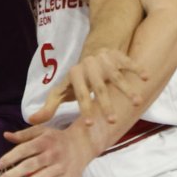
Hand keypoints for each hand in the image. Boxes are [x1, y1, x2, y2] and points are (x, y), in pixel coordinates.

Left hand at [0, 123, 101, 176]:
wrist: (84, 143)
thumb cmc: (57, 138)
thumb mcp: (42, 131)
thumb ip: (23, 134)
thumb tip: (5, 136)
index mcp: (44, 141)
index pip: (24, 149)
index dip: (11, 157)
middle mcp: (52, 154)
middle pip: (31, 164)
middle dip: (16, 173)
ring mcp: (60, 168)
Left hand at [27, 48, 146, 125]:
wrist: (93, 51)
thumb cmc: (77, 79)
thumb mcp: (62, 91)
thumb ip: (49, 107)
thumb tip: (30, 120)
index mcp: (74, 75)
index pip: (80, 94)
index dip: (85, 109)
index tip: (90, 124)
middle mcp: (89, 66)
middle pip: (99, 88)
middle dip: (106, 105)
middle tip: (113, 122)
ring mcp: (104, 60)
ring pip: (116, 76)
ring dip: (127, 89)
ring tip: (137, 103)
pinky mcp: (117, 55)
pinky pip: (128, 62)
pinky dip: (137, 69)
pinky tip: (145, 78)